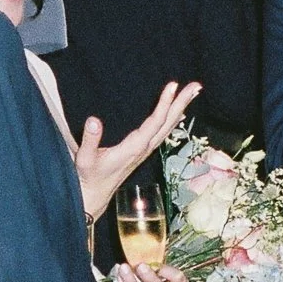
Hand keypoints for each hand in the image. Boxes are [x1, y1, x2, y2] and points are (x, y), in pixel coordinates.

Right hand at [73, 78, 199, 225]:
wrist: (95, 195)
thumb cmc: (89, 176)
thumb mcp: (85, 159)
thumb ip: (90, 140)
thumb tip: (94, 120)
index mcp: (133, 148)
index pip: (154, 122)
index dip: (164, 103)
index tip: (172, 86)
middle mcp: (144, 148)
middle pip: (168, 122)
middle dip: (182, 103)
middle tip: (196, 86)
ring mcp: (145, 150)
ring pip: (168, 126)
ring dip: (181, 108)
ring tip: (194, 92)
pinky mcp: (143, 151)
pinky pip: (163, 132)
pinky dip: (173, 120)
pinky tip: (181, 113)